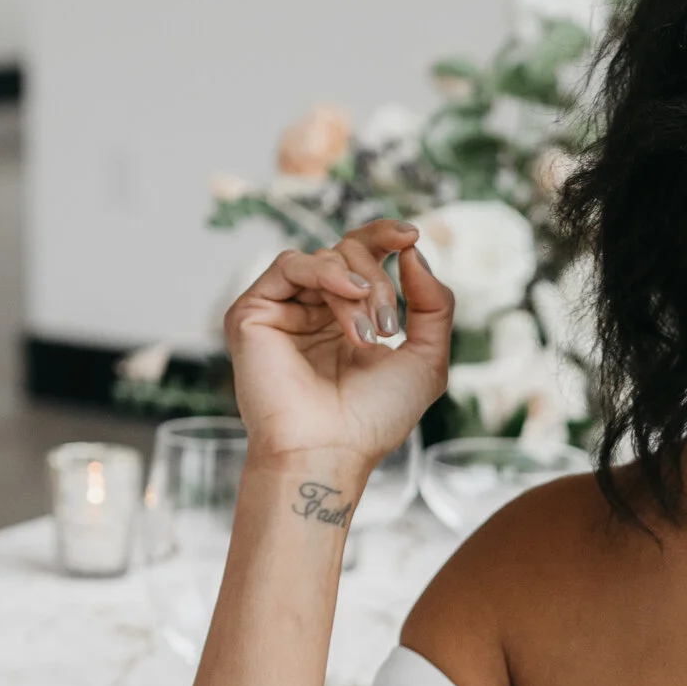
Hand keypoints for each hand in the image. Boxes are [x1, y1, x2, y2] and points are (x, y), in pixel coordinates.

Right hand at [223, 220, 454, 471]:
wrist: (330, 450)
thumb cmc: (374, 418)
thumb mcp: (426, 359)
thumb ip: (433, 304)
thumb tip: (412, 250)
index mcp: (347, 317)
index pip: (362, 257)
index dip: (385, 237)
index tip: (411, 235)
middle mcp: (313, 309)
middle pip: (349, 251)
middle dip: (379, 280)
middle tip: (387, 325)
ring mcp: (283, 310)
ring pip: (325, 258)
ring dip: (358, 286)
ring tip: (369, 333)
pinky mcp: (253, 313)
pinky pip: (290, 264)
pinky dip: (326, 272)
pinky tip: (349, 294)